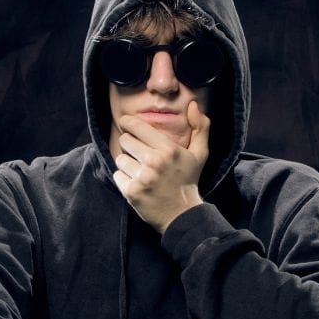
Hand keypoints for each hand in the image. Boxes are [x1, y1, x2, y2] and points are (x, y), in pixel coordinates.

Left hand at [112, 100, 209, 233]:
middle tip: (140, 155)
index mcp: (168, 149)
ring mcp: (142, 178)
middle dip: (130, 146)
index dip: (128, 124)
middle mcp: (154, 162)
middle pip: (124, 141)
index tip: (125, 124)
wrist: (182, 214)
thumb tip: (193, 104)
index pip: (135, 126)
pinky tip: (138, 184)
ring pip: (120, 159)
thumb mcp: (200, 153)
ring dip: (127, 164)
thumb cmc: (188, 180)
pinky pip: (117, 176)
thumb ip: (200, 127)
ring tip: (141, 171)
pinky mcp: (131, 192)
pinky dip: (124, 179)